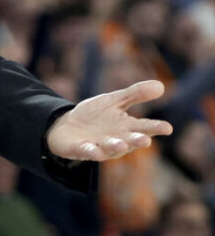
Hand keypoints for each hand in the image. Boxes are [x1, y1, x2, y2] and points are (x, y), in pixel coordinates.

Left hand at [46, 80, 172, 159]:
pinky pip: (86, 151)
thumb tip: (161, 84)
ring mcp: (99, 146)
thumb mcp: (114, 101)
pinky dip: (91, 151)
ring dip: (115, 147)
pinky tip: (94, 150)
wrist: (67, 127)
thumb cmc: (96, 115)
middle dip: (137, 140)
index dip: (155, 128)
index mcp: (127, 127)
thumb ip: (135, 94)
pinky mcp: (81, 149)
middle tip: (145, 140)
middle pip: (129, 141)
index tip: (167, 128)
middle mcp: (117, 139)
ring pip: (110, 148)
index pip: (144, 127)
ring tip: (121, 145)